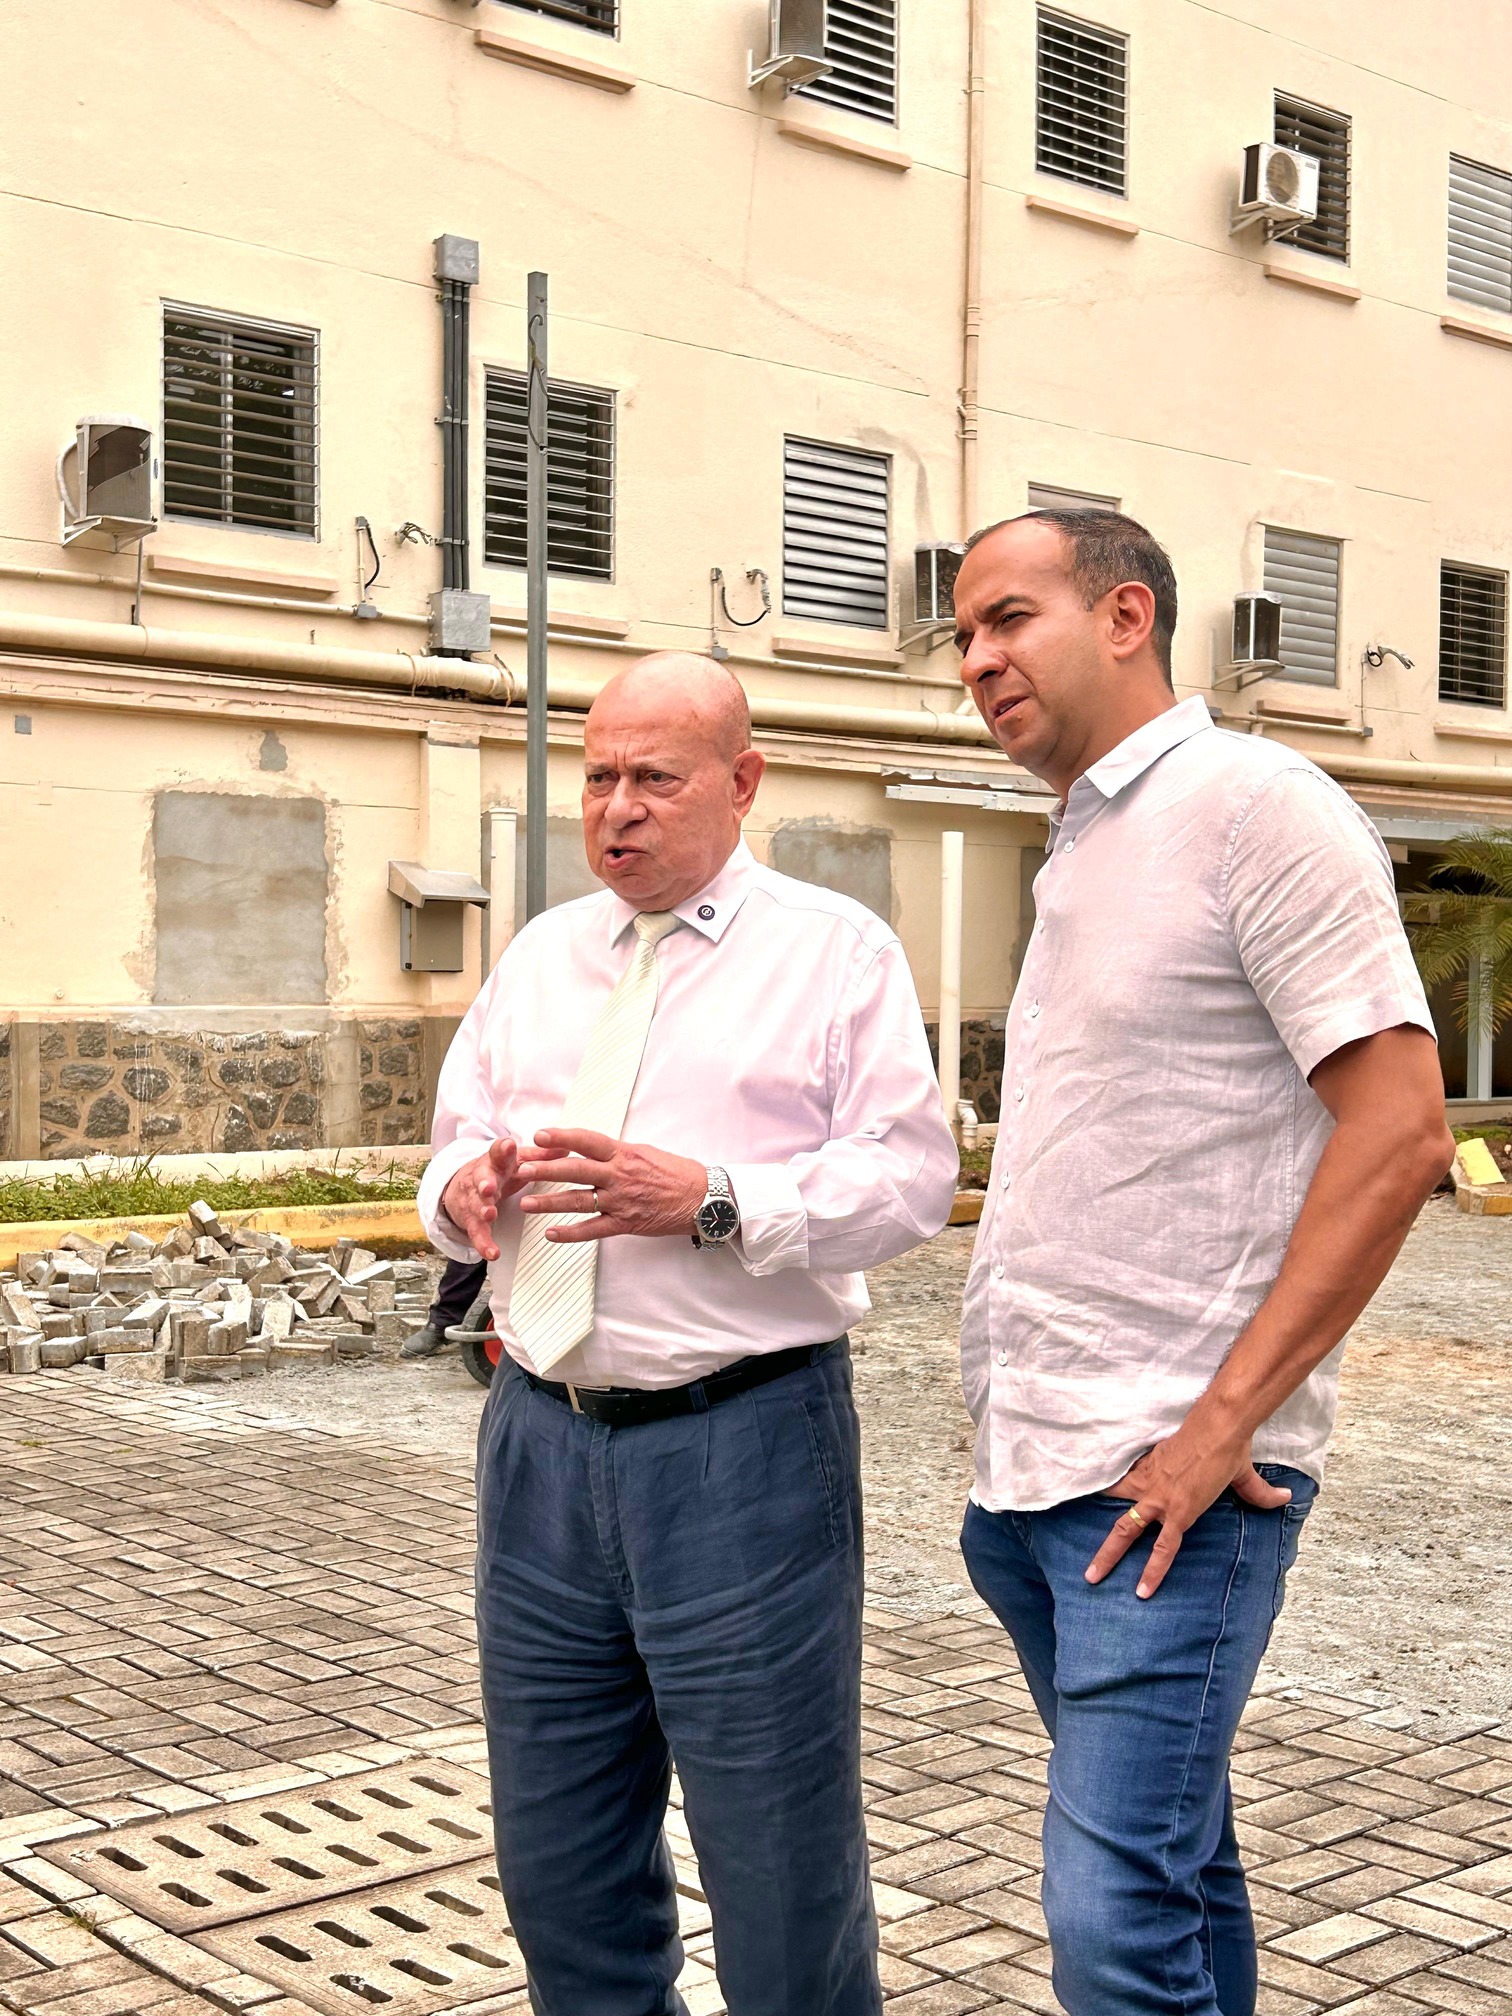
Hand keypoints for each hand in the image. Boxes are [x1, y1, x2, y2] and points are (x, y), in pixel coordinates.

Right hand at [440, 1138, 529, 1261]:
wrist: (462, 1185)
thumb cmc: (497, 1171)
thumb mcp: (517, 1161)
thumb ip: (540, 1156)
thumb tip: (567, 1147)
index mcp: (496, 1161)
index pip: (498, 1151)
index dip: (503, 1149)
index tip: (508, 1145)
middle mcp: (482, 1178)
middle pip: (481, 1178)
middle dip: (485, 1182)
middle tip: (489, 1187)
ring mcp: (475, 1199)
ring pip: (477, 1204)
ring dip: (483, 1210)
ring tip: (489, 1214)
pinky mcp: (472, 1220)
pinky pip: (477, 1232)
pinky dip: (484, 1243)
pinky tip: (492, 1253)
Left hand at [516, 1129, 706, 1242]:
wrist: (703, 1199)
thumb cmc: (675, 1173)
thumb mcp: (645, 1152)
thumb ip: (616, 1153)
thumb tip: (589, 1149)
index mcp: (625, 1154)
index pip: (589, 1142)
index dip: (563, 1138)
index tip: (539, 1135)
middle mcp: (620, 1176)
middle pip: (576, 1171)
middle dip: (546, 1170)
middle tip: (521, 1168)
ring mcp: (622, 1201)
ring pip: (579, 1201)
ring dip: (550, 1203)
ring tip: (526, 1203)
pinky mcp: (626, 1224)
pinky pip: (594, 1230)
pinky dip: (571, 1233)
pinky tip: (552, 1233)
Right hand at [1084, 1427, 1291, 1599]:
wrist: (1218, 1424)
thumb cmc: (1231, 1454)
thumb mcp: (1246, 1480)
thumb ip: (1261, 1496)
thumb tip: (1285, 1499)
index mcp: (1184, 1511)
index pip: (1163, 1550)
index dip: (1152, 1573)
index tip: (1140, 1593)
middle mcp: (1161, 1500)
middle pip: (1126, 1532)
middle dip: (1108, 1556)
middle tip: (1091, 1575)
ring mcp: (1150, 1479)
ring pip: (1118, 1504)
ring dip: (1102, 1518)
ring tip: (1086, 1530)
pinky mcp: (1147, 1462)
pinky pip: (1124, 1479)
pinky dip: (1112, 1487)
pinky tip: (1100, 1492)